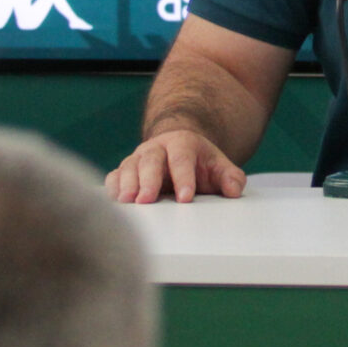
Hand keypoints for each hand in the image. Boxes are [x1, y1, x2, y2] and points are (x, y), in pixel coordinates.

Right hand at [108, 129, 245, 203]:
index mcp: (182, 144)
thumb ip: (230, 177)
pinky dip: (112, 188)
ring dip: (126, 185)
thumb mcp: (219, 166)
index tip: (186, 198)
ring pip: (129, 167)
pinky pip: (114, 177)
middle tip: (147, 200)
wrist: (178, 150)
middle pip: (150, 161)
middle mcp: (156, 148)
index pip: (182, 159)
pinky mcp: (125, 171)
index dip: (184, 178)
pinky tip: (114, 203)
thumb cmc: (199, 164)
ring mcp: (138, 159)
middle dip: (148, 181)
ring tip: (127, 202)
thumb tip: (234, 189)